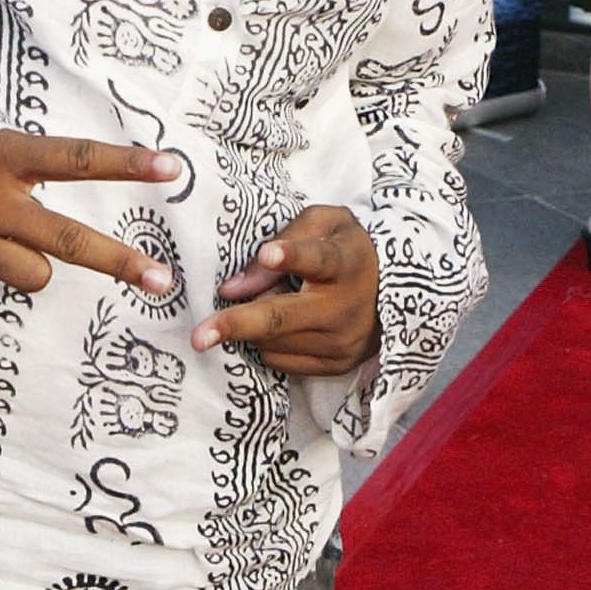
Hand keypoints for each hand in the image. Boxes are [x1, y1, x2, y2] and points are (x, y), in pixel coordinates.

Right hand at [0, 130, 180, 303]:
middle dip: (119, 262)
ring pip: (33, 275)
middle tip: (160, 280)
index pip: (76, 160)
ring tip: (0, 240)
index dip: (126, 164)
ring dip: (29, 265)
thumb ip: (19, 163)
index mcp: (0, 156)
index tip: (171, 167)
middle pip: (69, 240)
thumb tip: (65, 187)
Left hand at [191, 206, 380, 376]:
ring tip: (268, 301)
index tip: (269, 253)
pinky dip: (267, 343)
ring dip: (253, 325)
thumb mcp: (325, 224)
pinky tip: (280, 325)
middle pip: (283, 317)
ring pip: (273, 340)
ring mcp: (340, 342)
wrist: (392, 292)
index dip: (293, 256)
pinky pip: (280, 360)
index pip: (319, 259)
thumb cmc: (346, 249)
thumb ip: (285, 239)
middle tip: (199, 336)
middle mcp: (345, 307)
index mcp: (346, 262)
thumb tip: (232, 287)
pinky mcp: (334, 365)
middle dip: (238, 324)